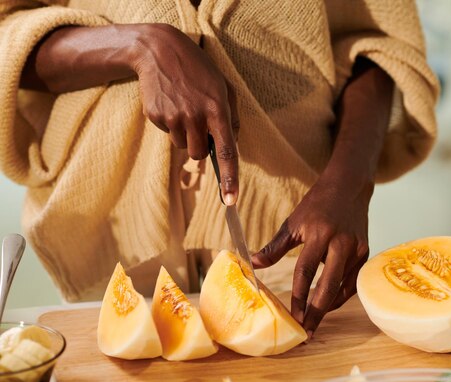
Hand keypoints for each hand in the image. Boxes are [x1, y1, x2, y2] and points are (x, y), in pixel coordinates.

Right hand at [132, 24, 238, 203]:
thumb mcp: (224, 87)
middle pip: (199, 154)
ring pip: (183, 147)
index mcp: (218, 109)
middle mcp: (196, 116)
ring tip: (184, 107)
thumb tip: (231, 145)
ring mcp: (173, 117)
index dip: (230, 178)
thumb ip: (231, 117)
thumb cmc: (199, 70)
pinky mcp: (155, 116)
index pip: (227, 150)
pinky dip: (171, 124)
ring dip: (186, 135)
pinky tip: (171, 103)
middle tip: (199, 123)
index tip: (230, 200)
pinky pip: (168, 134)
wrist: (159, 50)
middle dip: (201, 146)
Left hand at [252, 177, 371, 335]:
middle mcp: (341, 242)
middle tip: (307, 333)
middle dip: (316, 312)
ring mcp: (356, 249)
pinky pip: (352, 282)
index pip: (306, 271)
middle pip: (328, 285)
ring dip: (328, 307)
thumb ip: (275, 246)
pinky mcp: (365, 253)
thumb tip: (254, 264)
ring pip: (343, 287)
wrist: (349, 187)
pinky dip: (340, 295)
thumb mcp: (294, 222)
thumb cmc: (317, 204)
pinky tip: (327, 304)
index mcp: (319, 233)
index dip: (298, 297)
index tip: (293, 317)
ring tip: (314, 322)